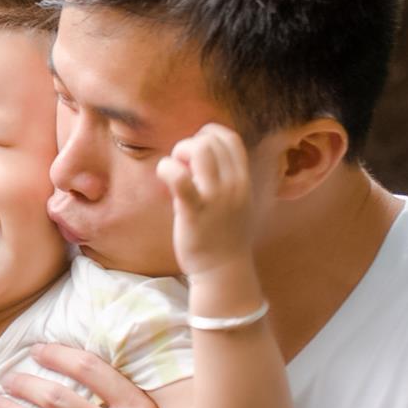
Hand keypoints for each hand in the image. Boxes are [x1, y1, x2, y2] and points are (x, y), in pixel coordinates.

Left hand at [159, 123, 263, 287]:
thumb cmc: (222, 234)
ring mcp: (216, 197)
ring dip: (179, 153)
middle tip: (182, 169)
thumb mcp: (233, 200)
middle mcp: (234, 185)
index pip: (229, 138)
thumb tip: (194, 155)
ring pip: (199, 149)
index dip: (207, 136)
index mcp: (243, 180)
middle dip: (189, 146)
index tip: (195, 155)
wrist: (223, 270)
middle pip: (210, 140)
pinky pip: (179, 177)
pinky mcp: (195, 210)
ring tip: (175, 174)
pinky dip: (167, 168)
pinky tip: (164, 177)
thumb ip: (221, 177)